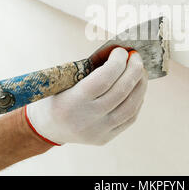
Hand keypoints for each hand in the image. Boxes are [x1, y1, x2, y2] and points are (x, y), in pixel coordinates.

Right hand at [26, 47, 147, 145]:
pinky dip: (137, 99)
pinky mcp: (106, 138)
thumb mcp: (65, 79)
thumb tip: (120, 53)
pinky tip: (137, 87)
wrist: (47, 127)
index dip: (117, 62)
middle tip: (136, 56)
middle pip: (121, 91)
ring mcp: (98, 131)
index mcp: (73, 102)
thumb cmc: (57, 95)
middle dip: (133, 70)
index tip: (122, 51)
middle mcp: (87, 119)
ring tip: (141, 71)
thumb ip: (91, 67)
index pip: (104, 79)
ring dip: (140, 84)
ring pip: (130, 106)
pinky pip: (130, 118)